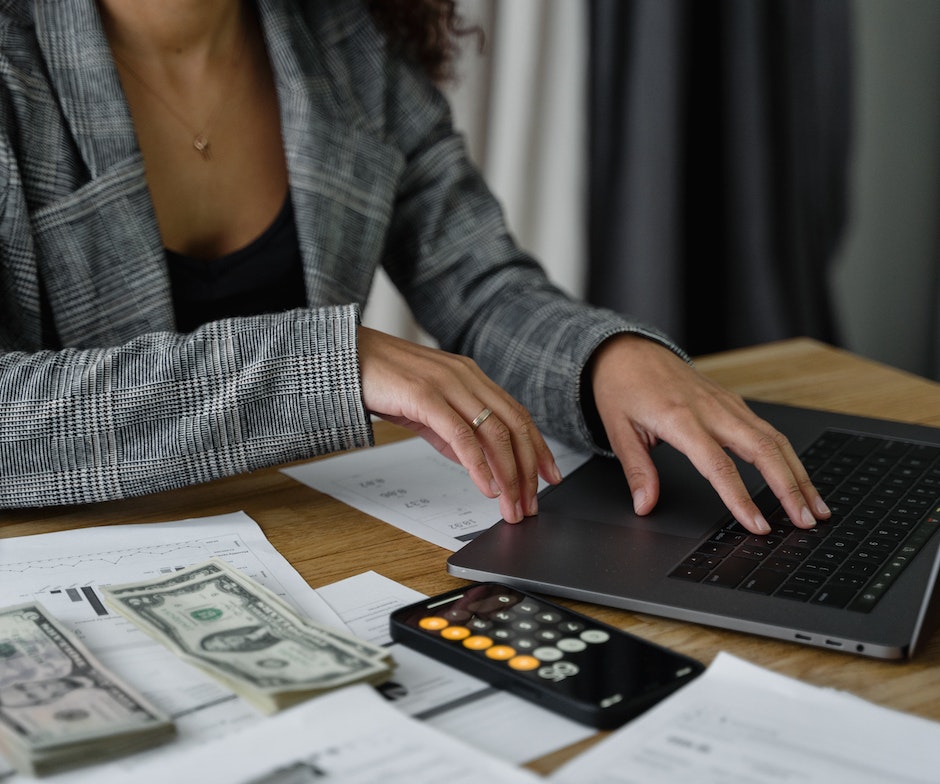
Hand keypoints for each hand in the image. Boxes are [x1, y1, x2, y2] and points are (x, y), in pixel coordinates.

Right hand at [357, 327, 561, 522]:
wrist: (344, 358)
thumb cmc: (383, 380)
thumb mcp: (428, 408)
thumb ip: (453, 431)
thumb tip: (477, 463)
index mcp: (471, 377)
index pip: (517, 414)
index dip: (538, 448)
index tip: (550, 476)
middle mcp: (466, 377)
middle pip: (514, 426)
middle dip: (529, 469)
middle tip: (532, 503)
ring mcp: (448, 384)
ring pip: (494, 433)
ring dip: (508, 474)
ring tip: (511, 505)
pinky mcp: (425, 396)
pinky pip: (461, 435)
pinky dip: (479, 465)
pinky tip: (485, 487)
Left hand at [589, 334, 830, 534]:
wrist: (628, 349)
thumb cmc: (622, 387)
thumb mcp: (618, 430)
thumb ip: (636, 471)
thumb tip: (644, 506)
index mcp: (680, 419)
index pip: (718, 466)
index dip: (740, 499)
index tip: (757, 526)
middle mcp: (711, 409)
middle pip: (763, 450)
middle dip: (789, 488)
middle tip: (805, 522)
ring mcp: (727, 403)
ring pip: (774, 439)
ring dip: (799, 474)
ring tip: (815, 507)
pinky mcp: (733, 402)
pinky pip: (768, 430)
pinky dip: (788, 456)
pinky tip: (798, 477)